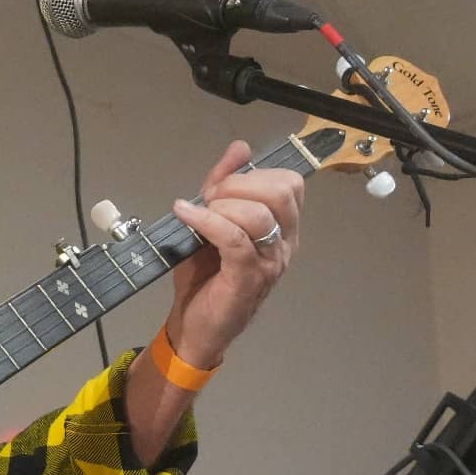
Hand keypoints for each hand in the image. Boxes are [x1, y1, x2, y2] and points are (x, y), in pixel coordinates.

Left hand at [164, 140, 302, 366]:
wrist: (195, 327)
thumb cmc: (206, 276)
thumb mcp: (212, 221)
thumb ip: (224, 185)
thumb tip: (239, 147)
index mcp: (283, 228)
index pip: (290, 183)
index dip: (254, 174)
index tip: (221, 186)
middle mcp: (285, 244)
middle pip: (281, 192)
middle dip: (239, 184)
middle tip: (210, 198)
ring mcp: (269, 262)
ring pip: (259, 214)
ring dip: (222, 204)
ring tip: (198, 213)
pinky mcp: (248, 278)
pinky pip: (234, 238)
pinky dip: (206, 221)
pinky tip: (184, 215)